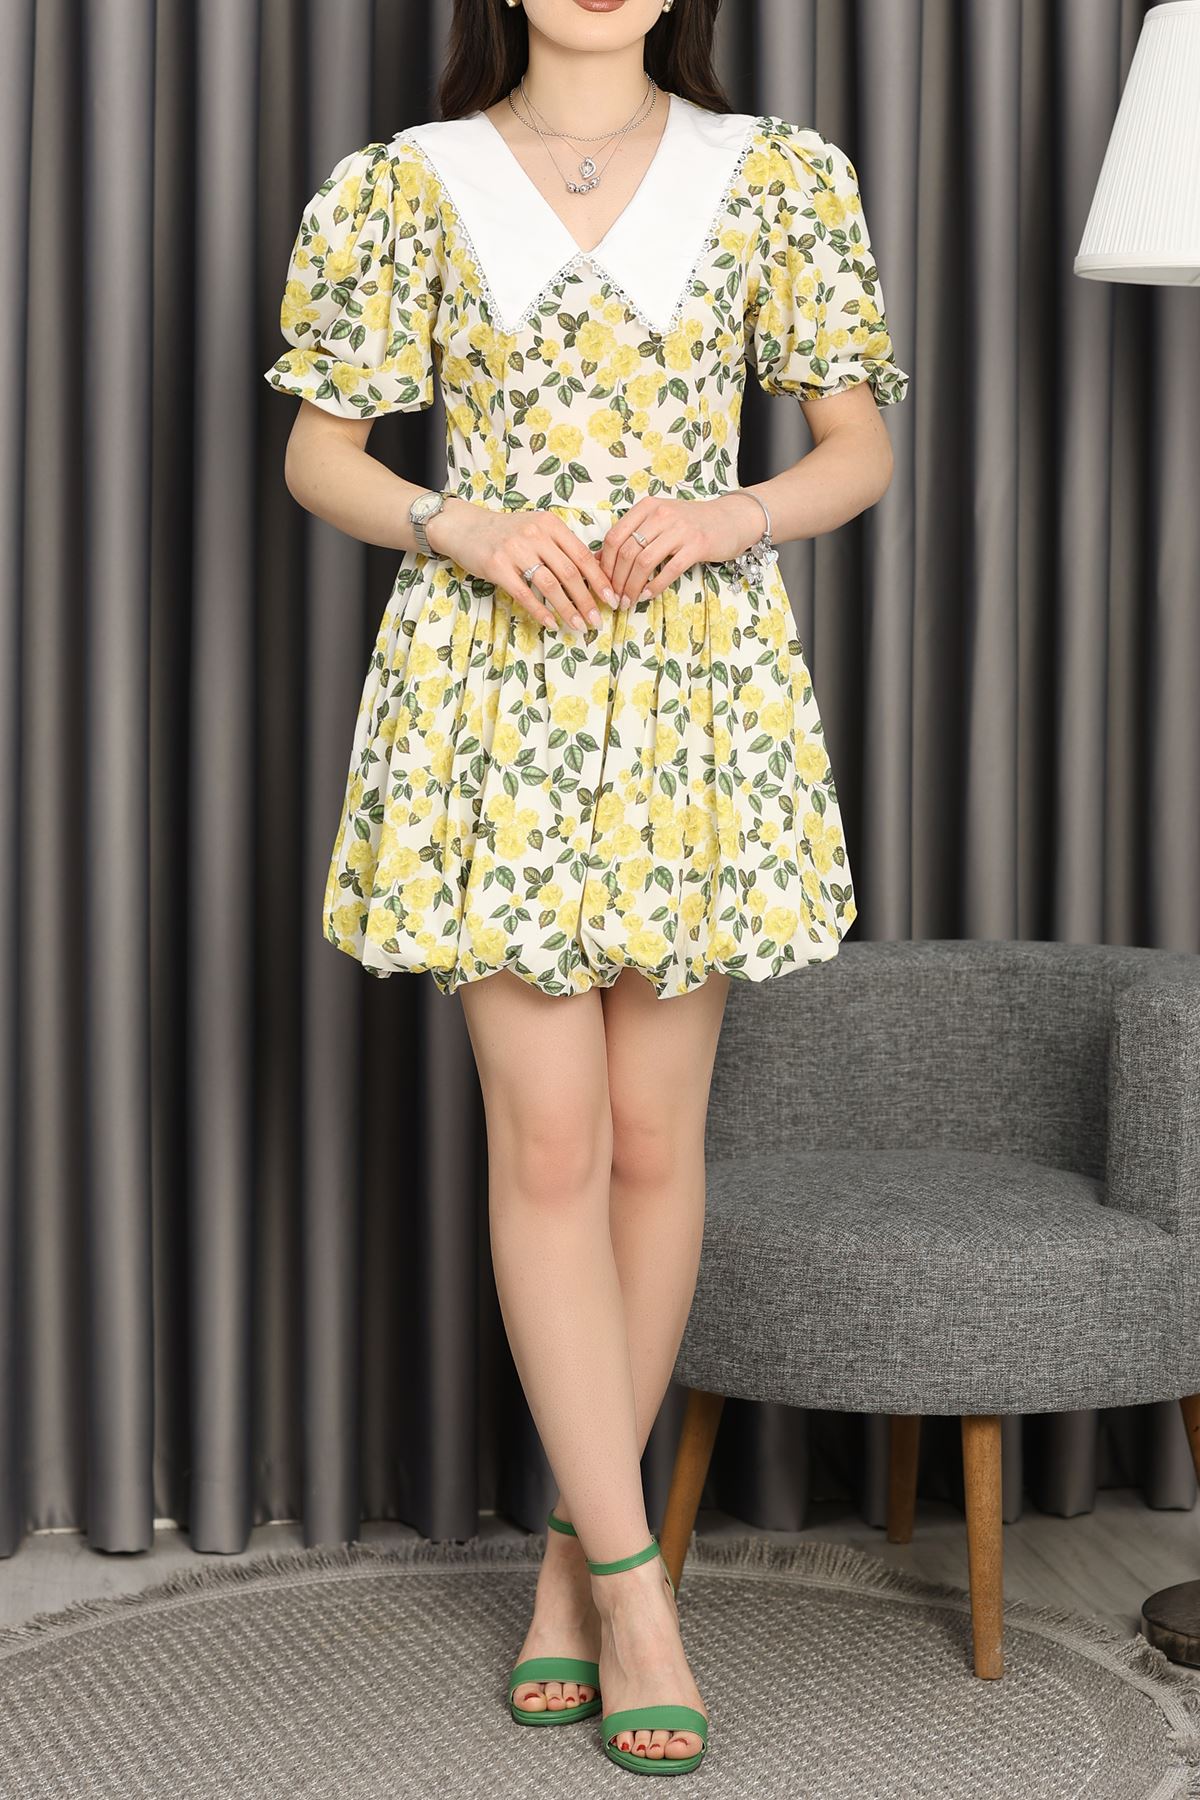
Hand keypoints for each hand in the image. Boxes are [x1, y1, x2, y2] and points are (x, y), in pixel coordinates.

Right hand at [424, 497, 618, 633]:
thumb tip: (597, 571)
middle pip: (569, 572)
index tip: (611, 599)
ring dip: (567, 609)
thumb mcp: (538, 529)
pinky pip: (524, 594)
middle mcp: (535, 534)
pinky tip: (551, 623)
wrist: (466, 527)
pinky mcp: (497, 566)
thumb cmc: (507, 532)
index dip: (599, 580)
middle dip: (587, 600)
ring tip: (579, 626)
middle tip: (597, 620)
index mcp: (550, 524)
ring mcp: (515, 549)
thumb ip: (562, 547)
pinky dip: (540, 611)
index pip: (582, 555)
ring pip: (550, 585)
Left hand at [599, 490, 768, 608]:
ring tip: (628, 601)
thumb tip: (600, 560)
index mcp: (646, 507)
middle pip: (627, 552)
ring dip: (632, 587)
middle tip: (615, 599)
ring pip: (644, 562)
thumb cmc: (690, 524)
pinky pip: (670, 570)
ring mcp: (680, 529)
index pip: (614, 536)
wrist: (730, 519)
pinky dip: (655, 587)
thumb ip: (632, 536)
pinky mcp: (697, 545)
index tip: (603, 583)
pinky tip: (648, 596)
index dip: (605, 564)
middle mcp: (661, 514)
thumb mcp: (658, 522)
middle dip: (617, 580)